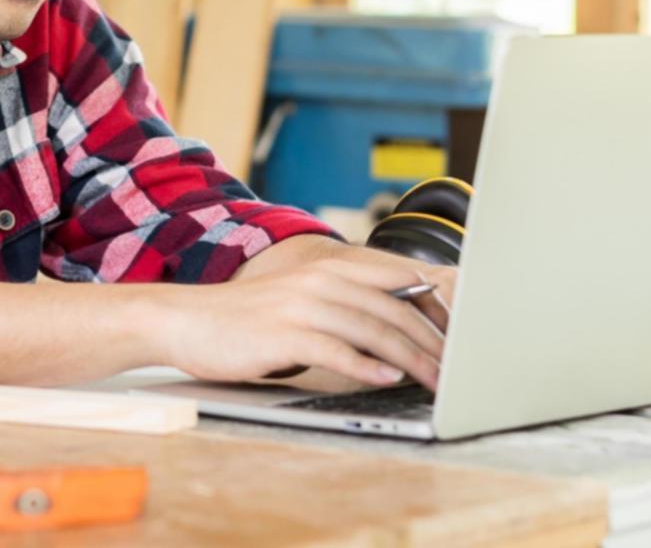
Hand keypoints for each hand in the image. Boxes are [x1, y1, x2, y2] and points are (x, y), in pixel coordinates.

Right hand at [158, 238, 453, 389]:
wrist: (185, 319)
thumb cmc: (245, 319)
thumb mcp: (300, 301)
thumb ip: (344, 305)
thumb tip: (396, 330)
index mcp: (329, 269)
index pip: (400, 280)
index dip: (438, 307)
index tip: (465, 334)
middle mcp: (321, 281)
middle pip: (396, 307)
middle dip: (435, 341)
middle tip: (459, 370)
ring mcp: (303, 306)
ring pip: (374, 329)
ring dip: (412, 359)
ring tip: (436, 382)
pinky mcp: (285, 334)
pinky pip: (337, 350)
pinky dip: (367, 366)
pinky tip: (388, 379)